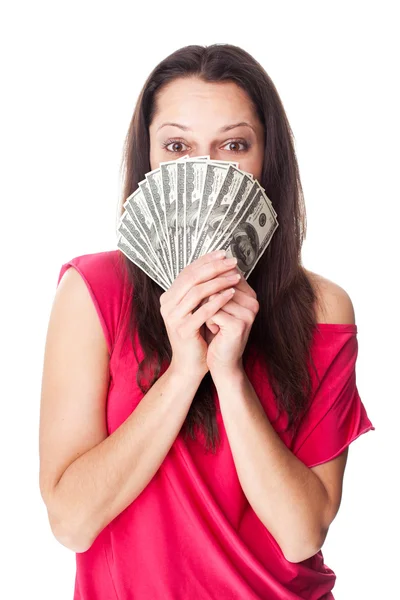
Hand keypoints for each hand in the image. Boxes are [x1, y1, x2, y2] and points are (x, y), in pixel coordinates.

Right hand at [159, 250, 240, 379]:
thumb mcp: (197, 308)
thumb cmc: (198, 335)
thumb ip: (200, 289)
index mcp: (169, 297)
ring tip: (236, 277)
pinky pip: (203, 311)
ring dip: (219, 282)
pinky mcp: (183, 330)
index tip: (224, 254)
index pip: (187, 271)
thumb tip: (218, 264)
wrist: (190, 365)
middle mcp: (167, 305)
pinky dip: (219, 300)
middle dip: (214, 267)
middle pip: (191, 278)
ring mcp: (173, 318)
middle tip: (232, 262)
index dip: (206, 260)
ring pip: (197, 292)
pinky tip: (232, 294)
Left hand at [205, 269, 258, 373]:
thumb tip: (204, 264)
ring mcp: (248, 313)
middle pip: (218, 285)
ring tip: (215, 324)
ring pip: (213, 298)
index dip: (211, 285)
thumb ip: (216, 287)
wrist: (223, 363)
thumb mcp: (217, 306)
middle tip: (213, 317)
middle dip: (207, 299)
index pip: (226, 274)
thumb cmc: (217, 333)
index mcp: (250, 294)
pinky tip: (215, 331)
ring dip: (206, 311)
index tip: (212, 303)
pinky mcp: (239, 325)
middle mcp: (253, 301)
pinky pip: (212, 312)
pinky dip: (208, 321)